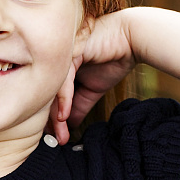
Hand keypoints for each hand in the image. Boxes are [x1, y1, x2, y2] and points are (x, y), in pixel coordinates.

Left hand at [45, 10, 136, 144]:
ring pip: (53, 88)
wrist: (132, 40)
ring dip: (56, 113)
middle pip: (48, 92)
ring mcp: (60, 52)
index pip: (49, 94)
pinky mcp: (70, 50)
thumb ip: (78, 106)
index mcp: (57, 65)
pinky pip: (63, 78)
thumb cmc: (113, 59)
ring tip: (59, 133)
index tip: (55, 137)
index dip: (51, 117)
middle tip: (55, 140)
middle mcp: (54, 57)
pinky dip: (64, 99)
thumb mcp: (92, 89)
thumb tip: (69, 126)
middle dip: (51, 120)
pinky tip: (64, 116)